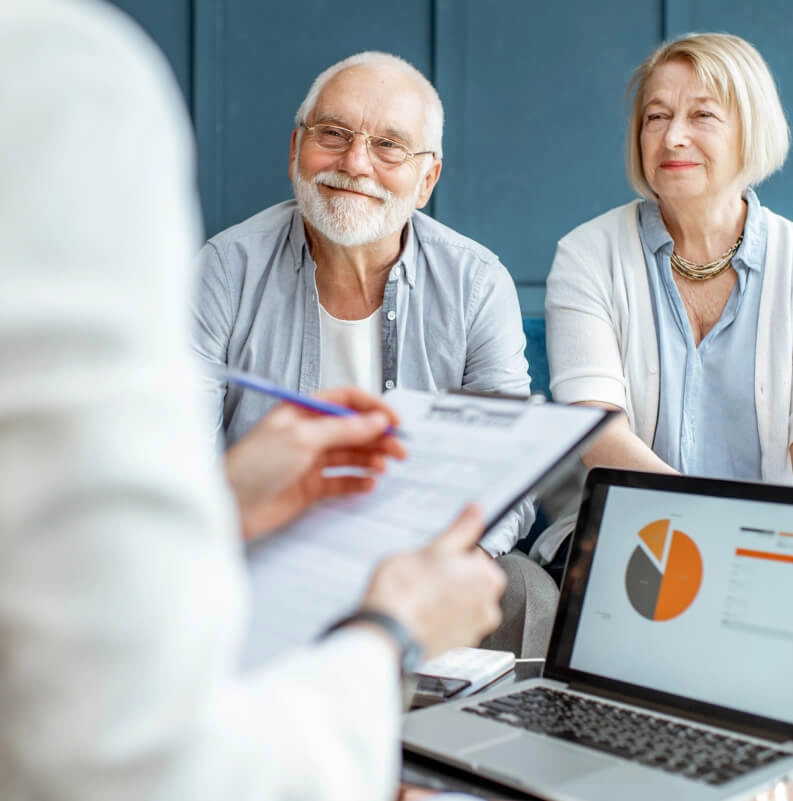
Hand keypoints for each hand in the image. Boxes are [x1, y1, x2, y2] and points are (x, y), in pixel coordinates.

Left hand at [225, 386, 405, 538]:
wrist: (229, 506)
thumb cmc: (253, 466)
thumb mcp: (302, 438)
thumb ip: (343, 429)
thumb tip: (376, 420)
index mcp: (302, 411)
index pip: (345, 401)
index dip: (372, 408)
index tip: (393, 421)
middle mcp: (307, 433)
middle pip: (352, 429)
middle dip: (377, 437)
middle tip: (399, 449)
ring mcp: (309, 460)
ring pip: (350, 455)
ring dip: (370, 459)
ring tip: (384, 466)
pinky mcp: (309, 487)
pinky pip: (341, 481)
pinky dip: (357, 482)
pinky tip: (368, 483)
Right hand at [361, 505, 505, 659]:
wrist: (385, 633)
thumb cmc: (405, 591)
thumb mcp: (433, 548)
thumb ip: (460, 530)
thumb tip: (476, 511)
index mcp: (488, 578)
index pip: (476, 554)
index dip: (451, 553)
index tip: (435, 556)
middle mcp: (488, 607)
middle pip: (470, 580)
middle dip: (449, 576)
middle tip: (423, 574)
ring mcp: (472, 630)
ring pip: (460, 602)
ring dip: (444, 597)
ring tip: (417, 593)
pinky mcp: (455, 646)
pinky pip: (450, 623)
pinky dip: (438, 617)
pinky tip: (417, 611)